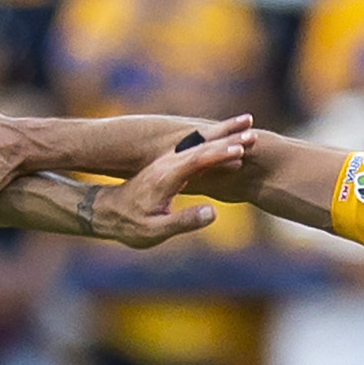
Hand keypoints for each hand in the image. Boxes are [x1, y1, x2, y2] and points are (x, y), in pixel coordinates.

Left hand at [82, 134, 249, 247]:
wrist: (106, 212)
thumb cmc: (130, 224)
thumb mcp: (155, 230)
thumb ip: (183, 221)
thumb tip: (212, 213)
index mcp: (166, 176)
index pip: (198, 159)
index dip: (221, 154)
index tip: (243, 149)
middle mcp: (168, 163)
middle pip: (204, 147)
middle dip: (230, 140)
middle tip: (257, 136)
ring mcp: (169, 162)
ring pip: (201, 146)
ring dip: (226, 139)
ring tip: (251, 134)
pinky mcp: (171, 165)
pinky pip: (197, 152)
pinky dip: (216, 147)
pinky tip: (230, 147)